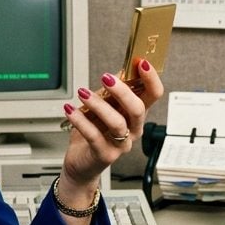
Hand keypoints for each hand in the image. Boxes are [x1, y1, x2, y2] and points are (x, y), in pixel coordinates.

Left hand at [60, 59, 163, 189]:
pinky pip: (94, 135)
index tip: (142, 62)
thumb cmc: (94, 132)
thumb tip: (121, 69)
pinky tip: (70, 109)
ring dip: (98, 104)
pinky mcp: (105, 154)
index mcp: (136, 115)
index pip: (153, 95)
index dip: (151, 79)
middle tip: (106, 77)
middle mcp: (133, 130)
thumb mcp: (103, 107)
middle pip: (137, 109)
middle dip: (123, 91)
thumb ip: (111, 91)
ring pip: (116, 122)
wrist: (81, 162)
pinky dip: (80, 120)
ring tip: (83, 93)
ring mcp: (121, 144)